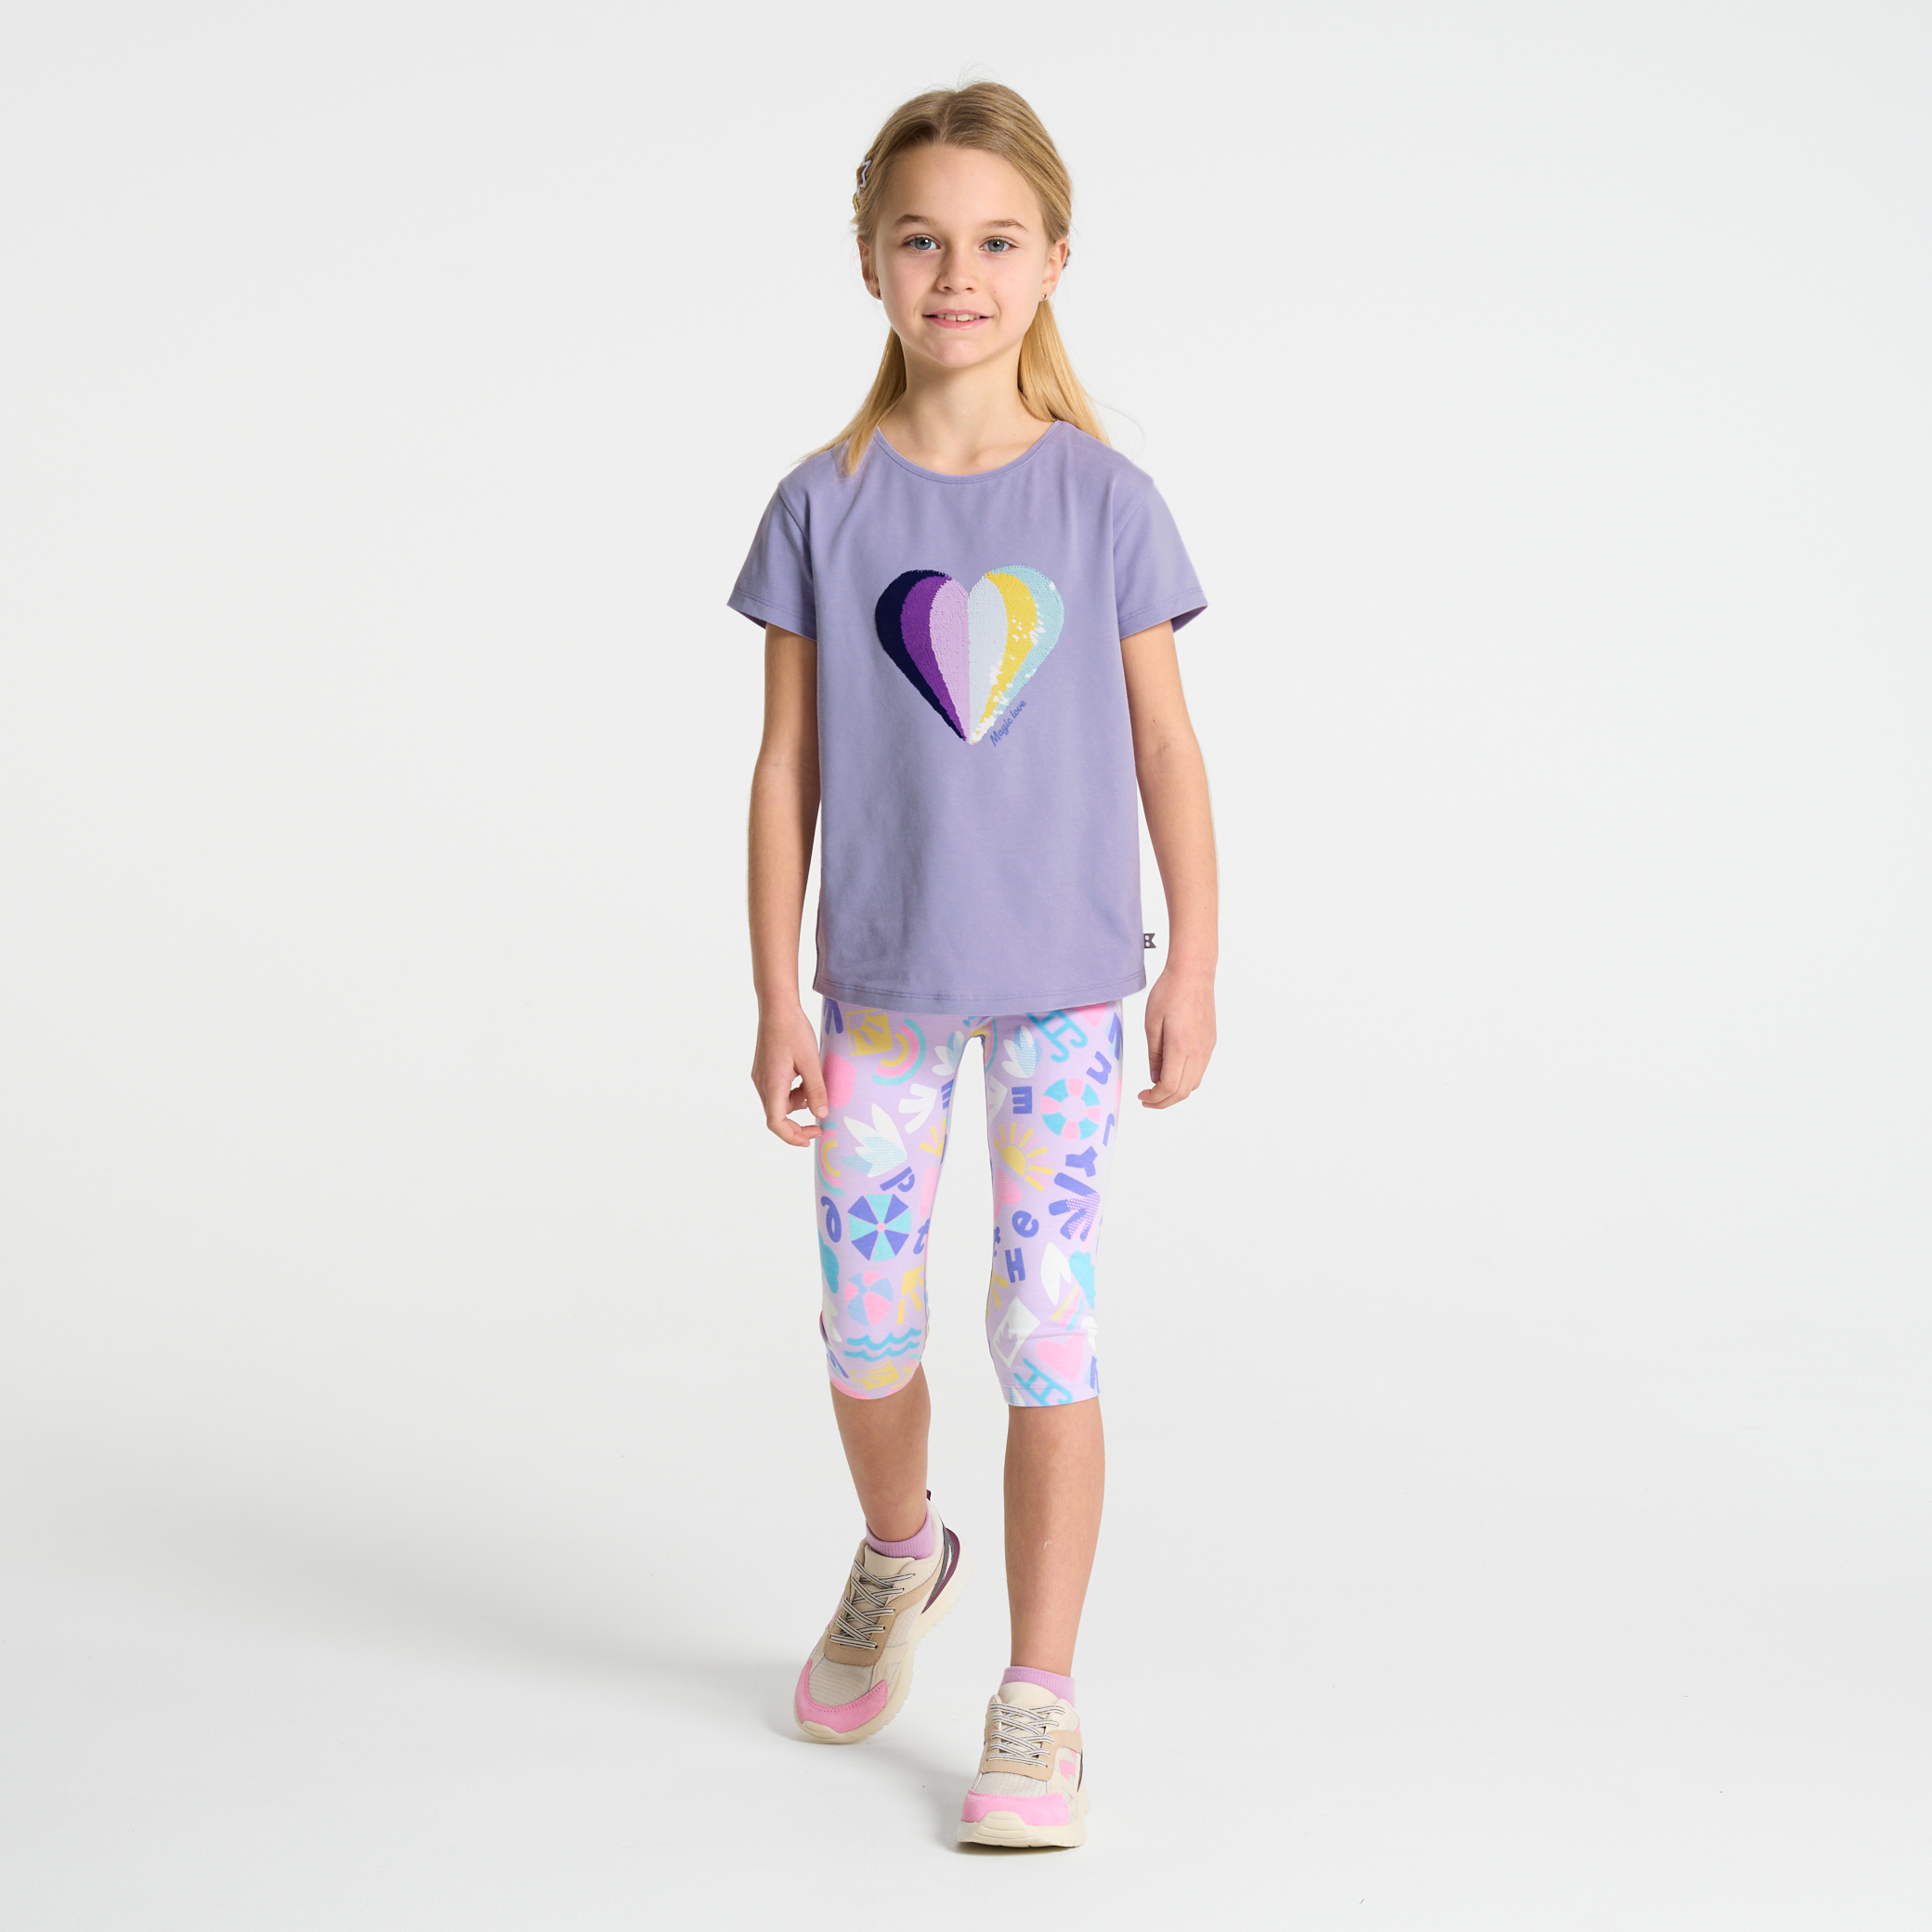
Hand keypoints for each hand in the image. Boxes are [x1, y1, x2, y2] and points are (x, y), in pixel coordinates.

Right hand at [752, 1005, 829, 1145]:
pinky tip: (805, 1077)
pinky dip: (793, 1091)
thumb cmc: (793, 1031)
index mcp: (772, 1084)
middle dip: (798, 1122)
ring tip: (815, 1087)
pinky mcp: (764, 1070)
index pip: (776, 1123)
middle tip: (820, 1123)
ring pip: (779, 1102)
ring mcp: (761, 1076)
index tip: (810, 1139)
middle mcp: (762, 1083)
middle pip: (777, 1115)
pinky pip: (778, 1090)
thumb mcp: (811, 1061)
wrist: (777, 1007)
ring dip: (798, 1102)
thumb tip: (821, 1114)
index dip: (792, 1136)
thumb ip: (816, 1090)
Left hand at [1138, 970, 1214, 1107]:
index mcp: (1181, 1047)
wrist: (1193, 973)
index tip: (1142, 1096)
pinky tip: (1171, 1071)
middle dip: (1164, 1101)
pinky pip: (1199, 1070)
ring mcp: (1207, 1047)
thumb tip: (1156, 1078)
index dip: (1155, 1098)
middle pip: (1184, 1091)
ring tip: (1157, 1087)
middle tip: (1147, 1098)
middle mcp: (1199, 1051)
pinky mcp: (1210, 1042)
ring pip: (1194, 1083)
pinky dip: (1185, 1079)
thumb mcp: (1151, 1025)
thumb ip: (1154, 1056)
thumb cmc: (1169, 993)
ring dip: (1176, 1091)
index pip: (1170, 1087)